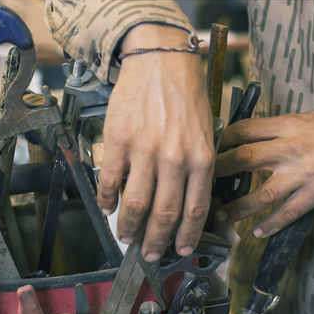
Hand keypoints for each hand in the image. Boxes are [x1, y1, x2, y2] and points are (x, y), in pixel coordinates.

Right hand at [96, 25, 212, 260]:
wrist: (161, 60)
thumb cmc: (186, 94)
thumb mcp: (206, 131)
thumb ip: (199, 166)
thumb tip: (188, 203)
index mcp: (202, 158)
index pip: (195, 210)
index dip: (186, 237)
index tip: (181, 250)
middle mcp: (175, 158)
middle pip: (164, 215)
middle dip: (156, 241)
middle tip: (150, 253)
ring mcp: (145, 150)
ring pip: (135, 204)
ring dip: (128, 227)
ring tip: (126, 236)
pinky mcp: (119, 140)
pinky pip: (110, 181)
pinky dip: (107, 200)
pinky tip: (108, 207)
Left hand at [213, 110, 313, 237]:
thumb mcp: (306, 118)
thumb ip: (279, 128)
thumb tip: (251, 135)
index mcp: (288, 126)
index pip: (245, 130)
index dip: (223, 139)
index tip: (211, 148)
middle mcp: (290, 149)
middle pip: (244, 159)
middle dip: (219, 171)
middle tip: (201, 182)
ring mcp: (302, 174)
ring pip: (260, 195)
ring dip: (237, 208)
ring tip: (221, 216)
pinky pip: (287, 213)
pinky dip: (270, 224)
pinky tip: (257, 231)